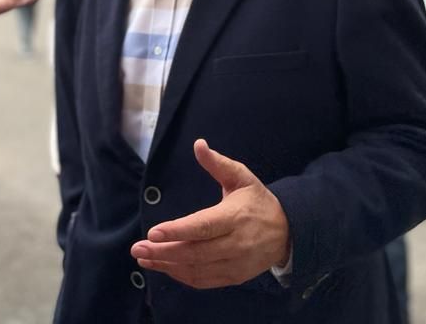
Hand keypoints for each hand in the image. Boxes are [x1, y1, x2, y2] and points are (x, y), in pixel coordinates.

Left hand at [130, 139, 290, 288]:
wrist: (288, 233)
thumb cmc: (257, 201)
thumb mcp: (242, 177)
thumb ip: (218, 164)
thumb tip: (198, 144)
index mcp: (235, 217)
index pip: (203, 227)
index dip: (177, 231)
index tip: (153, 231)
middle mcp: (235, 244)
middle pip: (195, 252)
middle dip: (163, 251)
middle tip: (137, 248)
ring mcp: (235, 264)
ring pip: (197, 269)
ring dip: (167, 266)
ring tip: (143, 258)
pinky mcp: (234, 277)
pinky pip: (204, 280)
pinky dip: (182, 276)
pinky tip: (164, 267)